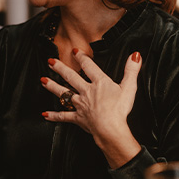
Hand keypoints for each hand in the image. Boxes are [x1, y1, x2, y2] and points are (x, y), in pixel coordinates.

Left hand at [41, 49, 141, 167]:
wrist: (110, 128)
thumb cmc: (120, 109)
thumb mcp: (129, 87)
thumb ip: (131, 70)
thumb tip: (135, 55)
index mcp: (99, 83)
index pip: (89, 66)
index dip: (82, 58)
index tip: (74, 51)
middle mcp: (86, 91)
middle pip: (71, 77)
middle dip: (60, 68)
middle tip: (50, 61)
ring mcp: (80, 104)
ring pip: (63, 94)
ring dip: (52, 86)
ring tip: (42, 80)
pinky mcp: (77, 117)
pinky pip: (64, 116)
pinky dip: (54, 115)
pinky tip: (45, 114)